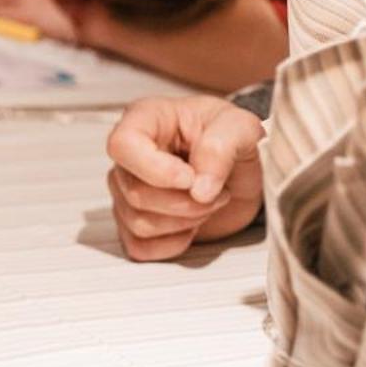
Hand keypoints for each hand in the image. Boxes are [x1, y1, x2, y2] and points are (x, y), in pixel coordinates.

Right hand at [105, 95, 264, 260]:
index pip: (122, 145)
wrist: (242, 169)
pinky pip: (140, 246)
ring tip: (208, 203)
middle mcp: (129, 157)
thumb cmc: (233, 139)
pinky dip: (173, 244)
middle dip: (185, 202)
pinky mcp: (135, 223)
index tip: (190, 179)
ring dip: (185, 221)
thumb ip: (221, 148)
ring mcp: (127, 192)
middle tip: (216, 191)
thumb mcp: (242, 129)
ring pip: (139, 222)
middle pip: (136, 192)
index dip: (155, 169)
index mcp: (145, 120)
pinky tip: (192, 226)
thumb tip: (199, 189)